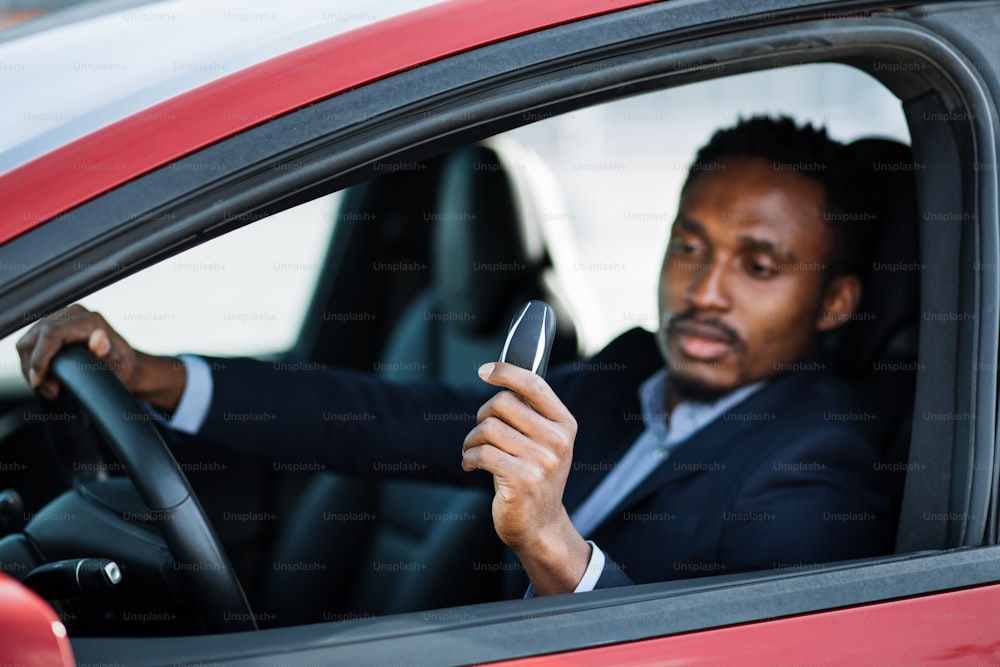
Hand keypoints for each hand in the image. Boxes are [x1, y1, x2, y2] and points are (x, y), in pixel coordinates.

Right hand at [16, 304, 185, 411]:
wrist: (124, 365)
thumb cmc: (123, 368)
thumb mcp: (120, 366)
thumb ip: (108, 354)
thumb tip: (99, 338)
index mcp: (88, 320)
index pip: (49, 334)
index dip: (38, 358)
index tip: (37, 381)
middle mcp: (72, 314)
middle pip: (33, 338)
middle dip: (33, 367)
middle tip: (50, 390)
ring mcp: (60, 318)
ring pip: (27, 342)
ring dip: (31, 367)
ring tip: (49, 386)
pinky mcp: (51, 327)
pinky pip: (29, 344)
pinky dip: (32, 363)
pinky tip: (46, 377)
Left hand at [462, 361, 590, 594]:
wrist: (540, 525)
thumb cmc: (534, 476)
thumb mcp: (543, 441)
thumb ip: (529, 411)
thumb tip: (500, 373)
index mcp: (564, 424)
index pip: (534, 384)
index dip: (506, 371)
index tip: (485, 370)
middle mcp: (557, 440)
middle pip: (502, 403)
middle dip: (483, 415)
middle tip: (481, 433)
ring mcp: (542, 461)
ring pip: (488, 428)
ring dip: (472, 440)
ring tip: (474, 452)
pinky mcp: (523, 480)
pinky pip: (481, 453)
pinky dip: (468, 458)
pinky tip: (471, 465)